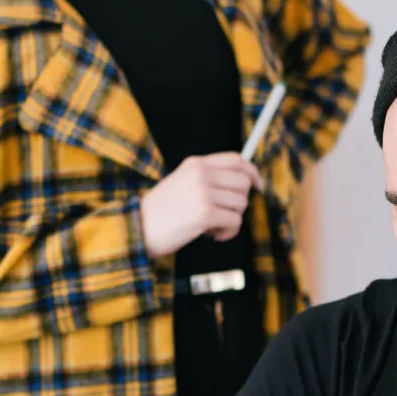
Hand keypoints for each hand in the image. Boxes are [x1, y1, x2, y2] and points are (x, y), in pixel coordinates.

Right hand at [140, 153, 263, 257]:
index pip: (236, 160)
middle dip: (239, 202)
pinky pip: (235, 222)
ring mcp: (203, 192)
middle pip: (243, 183)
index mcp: (195, 163)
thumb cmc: (160, 212)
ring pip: (241, 204)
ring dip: (231, 219)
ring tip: (211, 226)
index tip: (258, 186)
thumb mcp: (182, 183)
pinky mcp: (205, 213)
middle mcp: (201, 174)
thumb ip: (208, 178)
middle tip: (223, 215)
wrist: (138, 229)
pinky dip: (228, 232)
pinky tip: (212, 235)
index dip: (252, 172)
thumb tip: (242, 185)